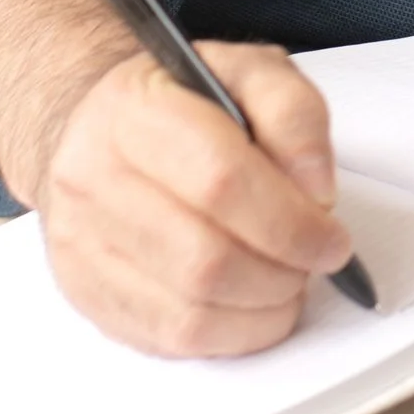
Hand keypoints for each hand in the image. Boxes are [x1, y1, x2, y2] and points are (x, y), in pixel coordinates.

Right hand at [26, 39, 352, 357]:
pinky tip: (251, 304)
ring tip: (285, 282)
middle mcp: (92, 178)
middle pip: (205, 260)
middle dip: (281, 275)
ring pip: (190, 312)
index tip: (331, 239)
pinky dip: (232, 335)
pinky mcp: (87, 293)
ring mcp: (82, 243)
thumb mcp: (248, 73)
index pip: (219, 180)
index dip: (290, 222)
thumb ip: (294, 114)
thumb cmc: (179, 104)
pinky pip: (172, 340)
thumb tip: (315, 192)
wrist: (95, 130)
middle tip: (312, 263)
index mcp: (134, 111)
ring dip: (262, 310)